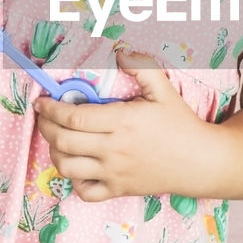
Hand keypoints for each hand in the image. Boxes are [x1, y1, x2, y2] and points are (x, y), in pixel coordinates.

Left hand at [33, 49, 208, 201]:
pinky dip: (74, 180)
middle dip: (46, 127)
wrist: (200, 162)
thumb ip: (141, 67)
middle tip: (44, 117)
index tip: (42, 101)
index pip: (73, 116)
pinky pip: (85, 192)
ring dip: (54, 152)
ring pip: (67, 168)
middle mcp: (114, 149)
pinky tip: (78, 166)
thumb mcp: (164, 90)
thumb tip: (120, 50)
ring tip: (57, 139)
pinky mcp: (119, 190)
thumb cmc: (181, 124)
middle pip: (63, 141)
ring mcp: (114, 173)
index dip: (51, 108)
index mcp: (122, 122)